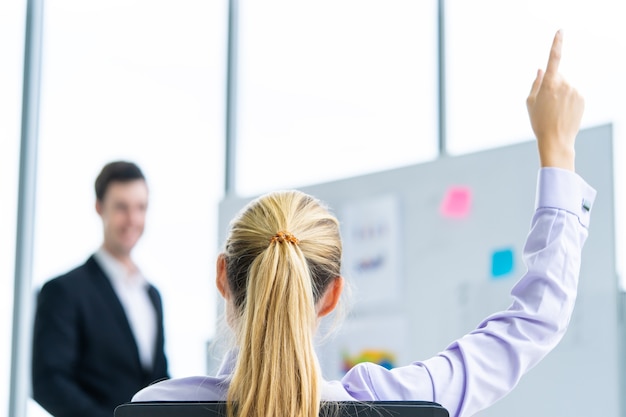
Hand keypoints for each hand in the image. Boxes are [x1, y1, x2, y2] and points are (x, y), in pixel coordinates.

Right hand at [526, 30, 583, 170]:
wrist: (556, 140)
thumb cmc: (539, 122)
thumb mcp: (530, 102)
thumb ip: (536, 83)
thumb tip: (542, 69)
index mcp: (549, 84)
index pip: (554, 59)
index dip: (556, 43)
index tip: (560, 31)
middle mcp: (564, 84)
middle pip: (557, 76)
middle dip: (552, 84)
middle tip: (545, 104)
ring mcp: (575, 91)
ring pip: (565, 86)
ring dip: (560, 94)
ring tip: (555, 111)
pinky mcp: (582, 98)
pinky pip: (573, 94)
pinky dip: (568, 100)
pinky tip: (563, 113)